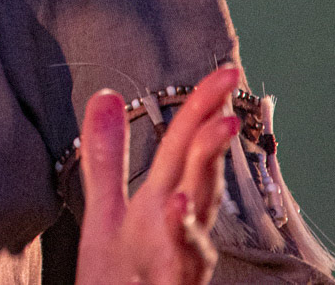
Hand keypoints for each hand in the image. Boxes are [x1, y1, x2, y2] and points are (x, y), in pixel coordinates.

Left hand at [75, 64, 243, 284]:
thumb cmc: (121, 276)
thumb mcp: (107, 212)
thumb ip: (107, 158)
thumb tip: (107, 93)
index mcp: (165, 201)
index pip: (187, 145)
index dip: (204, 106)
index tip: (228, 71)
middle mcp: (181, 227)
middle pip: (200, 177)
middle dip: (214, 141)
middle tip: (227, 108)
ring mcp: (180, 261)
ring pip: (201, 220)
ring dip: (206, 181)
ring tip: (212, 141)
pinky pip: (180, 265)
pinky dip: (183, 236)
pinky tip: (176, 207)